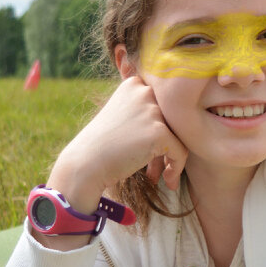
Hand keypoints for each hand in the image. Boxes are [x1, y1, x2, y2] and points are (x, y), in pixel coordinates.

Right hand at [49, 76, 188, 212]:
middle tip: (154, 167)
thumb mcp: (122, 115)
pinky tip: (166, 182)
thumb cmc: (102, 145)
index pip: (163, 105)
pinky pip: (181, 152)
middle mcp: (145, 92)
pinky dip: (176, 168)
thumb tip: (177, 114)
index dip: (160, 128)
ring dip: (169, 158)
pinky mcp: (159, 131)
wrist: (84, 165)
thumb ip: (145, 109)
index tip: (149, 148)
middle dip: (167, 144)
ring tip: (156, 174)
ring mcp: (152, 110)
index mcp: (135, 85)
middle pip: (173, 120)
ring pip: (180, 136)